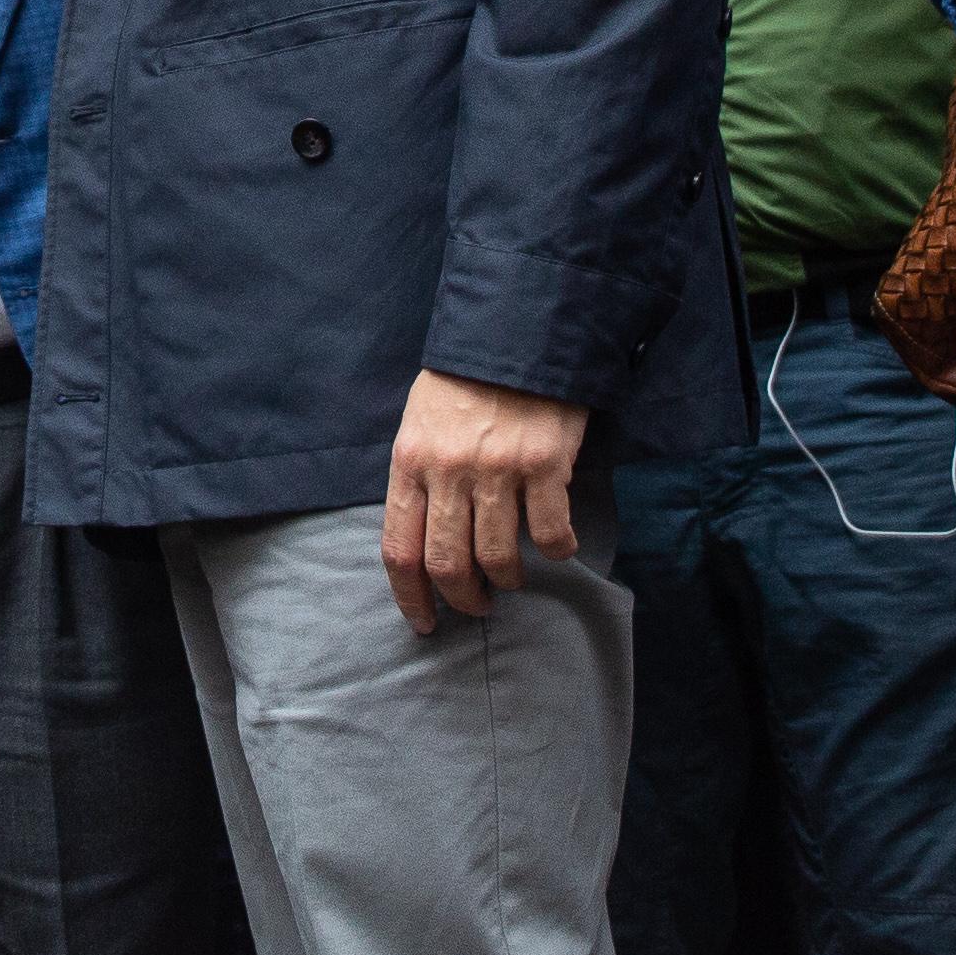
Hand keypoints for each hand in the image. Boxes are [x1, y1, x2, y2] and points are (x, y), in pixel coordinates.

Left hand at [382, 369, 584, 630]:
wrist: (515, 333)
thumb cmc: (464, 383)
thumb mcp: (418, 424)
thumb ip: (416, 478)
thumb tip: (419, 540)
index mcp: (410, 462)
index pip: (398, 549)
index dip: (410, 597)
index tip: (424, 621)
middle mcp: (449, 471)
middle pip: (446, 563)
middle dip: (462, 599)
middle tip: (476, 606)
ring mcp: (497, 469)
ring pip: (497, 557)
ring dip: (507, 579)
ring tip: (512, 579)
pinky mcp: (545, 463)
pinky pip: (549, 533)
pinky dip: (555, 551)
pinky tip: (557, 547)